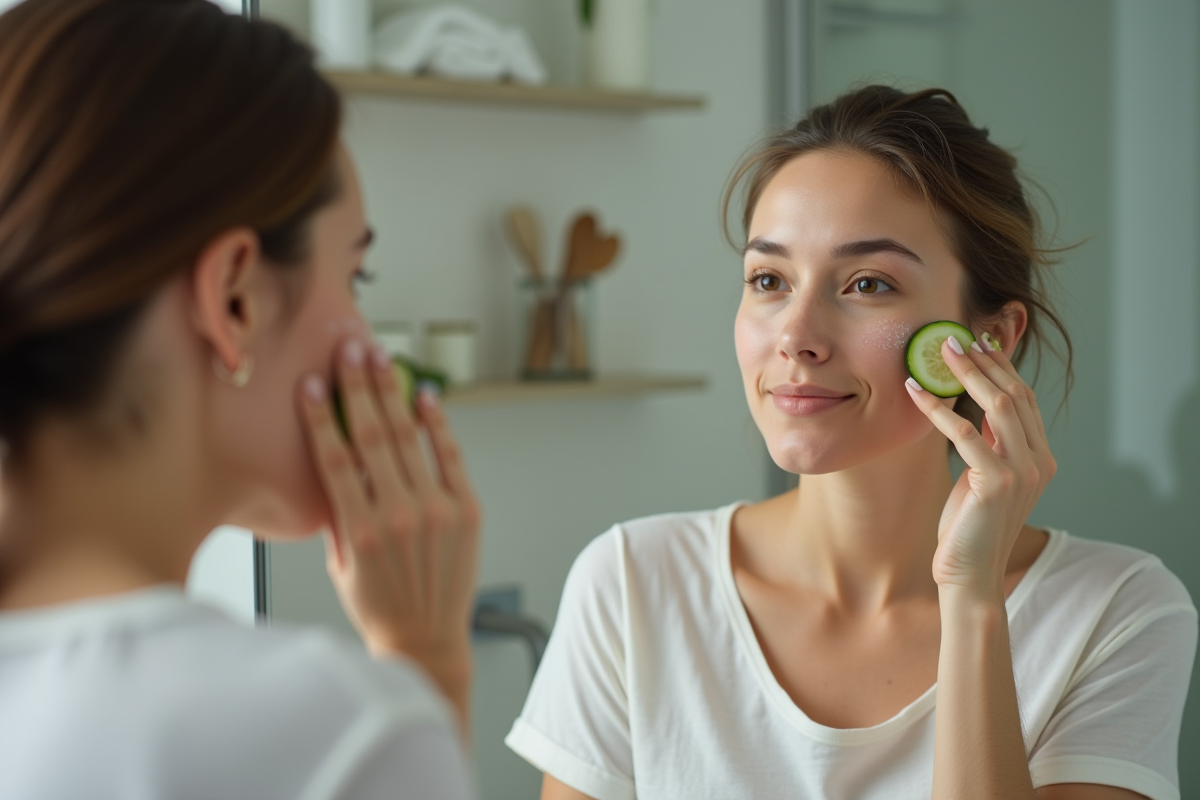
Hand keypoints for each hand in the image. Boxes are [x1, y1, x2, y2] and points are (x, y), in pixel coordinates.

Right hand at [298, 338, 480, 729]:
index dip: (322, 416)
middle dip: (359, 387)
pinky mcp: (467, 511)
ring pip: (409, 438)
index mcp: (359, 530)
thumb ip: (340, 511)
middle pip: (373, 435)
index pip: (335, 458)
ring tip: (383, 358)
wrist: (426, 640)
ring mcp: (437, 510)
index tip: (313, 383)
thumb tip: (336, 459)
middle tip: (350, 349)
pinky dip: (438, 424)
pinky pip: (450, 456)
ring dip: (394, 393)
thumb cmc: (378, 605)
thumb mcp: (342, 561)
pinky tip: (426, 396)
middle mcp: (398, 515)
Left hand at [905, 335, 1055, 599]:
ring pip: (998, 406)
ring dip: (967, 374)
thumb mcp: (985, 477)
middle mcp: (1039, 461)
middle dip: (984, 362)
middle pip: (1014, 396)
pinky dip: (938, 409)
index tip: (978, 341)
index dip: (1002, 367)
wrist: (969, 574)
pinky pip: (966, 434)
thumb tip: (978, 404)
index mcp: (1040, 458)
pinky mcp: (996, 484)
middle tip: (954, 337)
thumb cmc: (970, 527)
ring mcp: (1022, 472)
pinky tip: (916, 393)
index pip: (1024, 399)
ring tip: (938, 352)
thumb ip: (990, 444)